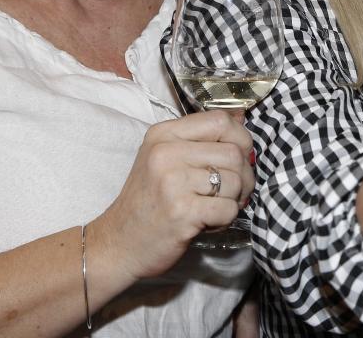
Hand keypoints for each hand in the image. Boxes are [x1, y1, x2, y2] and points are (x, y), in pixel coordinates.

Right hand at [91, 110, 253, 281]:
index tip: (239, 158)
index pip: (220, 121)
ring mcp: (172, 182)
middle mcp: (166, 153)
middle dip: (243, 176)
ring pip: (235, 181)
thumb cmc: (148, 202)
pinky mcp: (182, 212)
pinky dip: (225, 219)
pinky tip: (207, 222)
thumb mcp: (165, 159)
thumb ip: (200, 140)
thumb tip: (242, 120)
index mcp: (163, 134)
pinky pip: (228, 209)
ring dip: (233, 200)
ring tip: (213, 208)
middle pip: (233, 153)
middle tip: (231, 193)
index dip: (241, 139)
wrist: (118, 243)